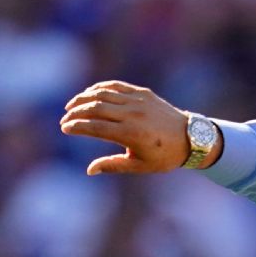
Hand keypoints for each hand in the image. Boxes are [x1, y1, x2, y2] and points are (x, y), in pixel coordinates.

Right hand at [59, 81, 195, 174]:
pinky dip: (99, 88)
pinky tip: (89, 94)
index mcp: (131, 134)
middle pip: (94, 108)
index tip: (65, 129)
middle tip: (65, 120)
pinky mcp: (143, 92)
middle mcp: (133, 115)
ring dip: (82, 98)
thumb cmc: (164, 156)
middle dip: (75, 113)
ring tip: (71, 106)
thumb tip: (89, 170)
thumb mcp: (140, 166)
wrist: (191, 138)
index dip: (76, 127)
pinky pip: (115, 86)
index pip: (94, 127)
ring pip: (102, 94)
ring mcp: (138, 101)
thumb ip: (113, 165)